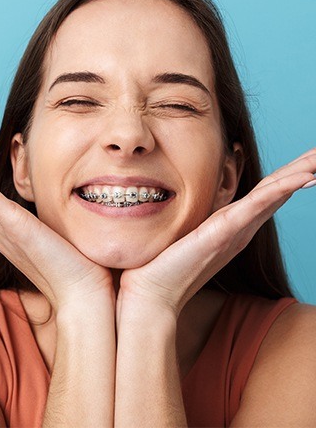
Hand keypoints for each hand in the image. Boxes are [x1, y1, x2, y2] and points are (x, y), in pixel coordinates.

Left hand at [118, 148, 315, 318]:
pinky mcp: (223, 233)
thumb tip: (190, 203)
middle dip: (303, 169)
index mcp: (233, 226)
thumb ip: (197, 219)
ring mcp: (235, 231)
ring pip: (274, 195)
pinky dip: (280, 190)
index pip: (265, 193)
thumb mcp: (186, 233)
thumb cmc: (165, 265)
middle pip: (277, 191)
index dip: (288, 175)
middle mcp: (240, 228)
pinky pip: (255, 207)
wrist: (153, 293)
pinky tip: (302, 178)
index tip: (308, 160)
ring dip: (300, 174)